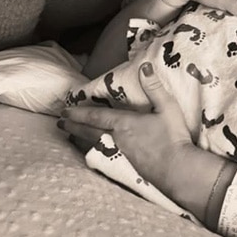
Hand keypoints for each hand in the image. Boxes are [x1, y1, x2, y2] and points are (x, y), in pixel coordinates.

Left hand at [59, 61, 195, 196]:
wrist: (177, 170)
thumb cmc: (172, 137)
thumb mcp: (167, 107)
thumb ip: (154, 86)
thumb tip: (144, 66)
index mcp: (124, 123)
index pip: (95, 117)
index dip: (79, 114)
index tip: (64, 111)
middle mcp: (116, 139)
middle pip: (89, 131)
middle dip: (73, 126)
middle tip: (60, 123)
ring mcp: (119, 155)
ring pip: (93, 145)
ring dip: (80, 139)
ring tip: (70, 136)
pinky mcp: (124, 166)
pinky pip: (101, 156)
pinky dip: (90, 151)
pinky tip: (91, 153)